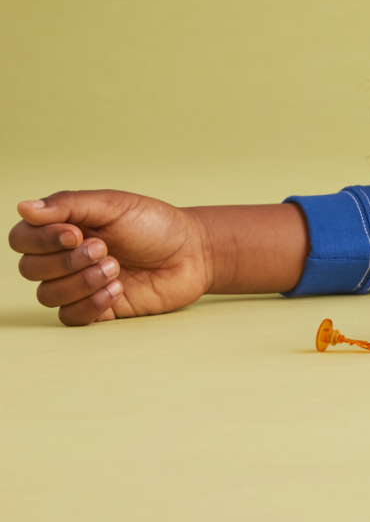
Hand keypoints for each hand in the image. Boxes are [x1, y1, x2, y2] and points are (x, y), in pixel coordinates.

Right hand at [11, 192, 214, 325]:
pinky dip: (91, 303)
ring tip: (116, 268)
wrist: (194, 252)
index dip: (41, 240)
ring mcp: (79, 285)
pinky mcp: (97, 309)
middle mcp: (65, 258)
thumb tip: (22, 207)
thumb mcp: (114, 206)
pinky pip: (71, 316)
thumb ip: (69, 205)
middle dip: (65, 261)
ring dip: (80, 282)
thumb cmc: (155, 224)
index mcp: (64, 228)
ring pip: (47, 295)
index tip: (76, 233)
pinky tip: (118, 289)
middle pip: (29, 269)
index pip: (22, 239)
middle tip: (104, 249)